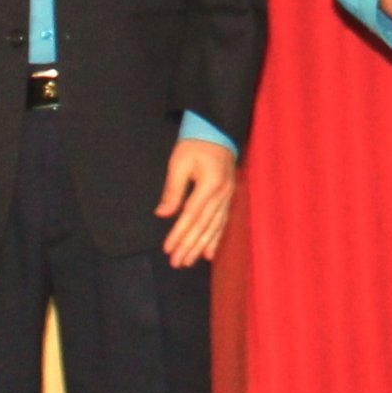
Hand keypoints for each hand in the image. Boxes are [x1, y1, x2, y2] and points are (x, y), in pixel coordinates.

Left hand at [156, 139, 235, 266]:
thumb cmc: (195, 144)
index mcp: (210, 184)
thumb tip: (162, 214)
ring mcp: (228, 196)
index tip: (168, 249)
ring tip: (190, 262)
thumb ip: (172, 190)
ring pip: (214, 227)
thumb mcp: (179, 163)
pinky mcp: (229, 196)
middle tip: (177, 263)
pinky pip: (223, 221)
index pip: (191, 215)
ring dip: (201, 247)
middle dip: (189, 246)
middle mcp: (222, 193)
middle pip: (204, 226)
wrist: (217, 129)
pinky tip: (210, 253)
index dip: (179, 234)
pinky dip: (216, 238)